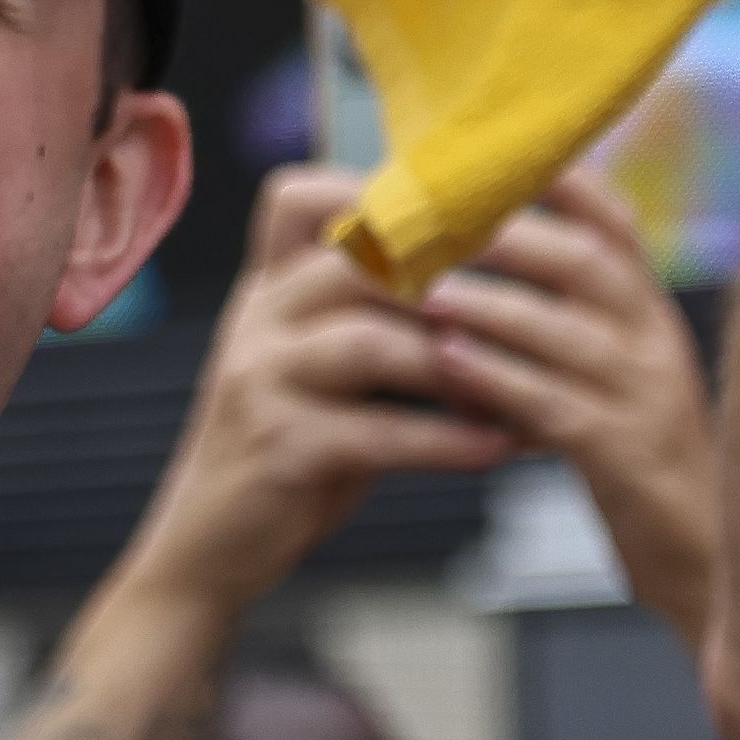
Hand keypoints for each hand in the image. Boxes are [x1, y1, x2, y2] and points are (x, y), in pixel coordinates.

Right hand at [121, 167, 517, 612]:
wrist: (211, 545)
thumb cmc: (293, 451)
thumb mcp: (322, 368)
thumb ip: (375, 316)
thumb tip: (481, 277)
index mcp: (270, 287)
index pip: (302, 197)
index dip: (381, 194)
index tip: (467, 220)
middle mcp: (258, 318)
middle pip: (358, 261)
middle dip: (451, 282)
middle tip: (528, 304)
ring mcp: (261, 379)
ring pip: (371, 341)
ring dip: (456, 364)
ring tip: (520, 387)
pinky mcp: (279, 447)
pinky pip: (377, 431)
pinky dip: (446, 439)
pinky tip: (496, 447)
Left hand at [413, 169, 716, 646]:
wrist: (706, 564)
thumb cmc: (640, 466)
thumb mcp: (618, 379)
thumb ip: (575, 323)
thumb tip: (504, 262)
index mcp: (651, 315)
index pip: (612, 224)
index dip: (555, 183)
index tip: (484, 157)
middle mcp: (658, 344)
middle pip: (589, 261)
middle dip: (507, 235)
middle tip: (430, 220)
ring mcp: (648, 399)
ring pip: (567, 331)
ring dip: (490, 305)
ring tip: (423, 288)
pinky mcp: (628, 458)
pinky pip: (557, 406)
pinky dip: (500, 380)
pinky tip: (449, 365)